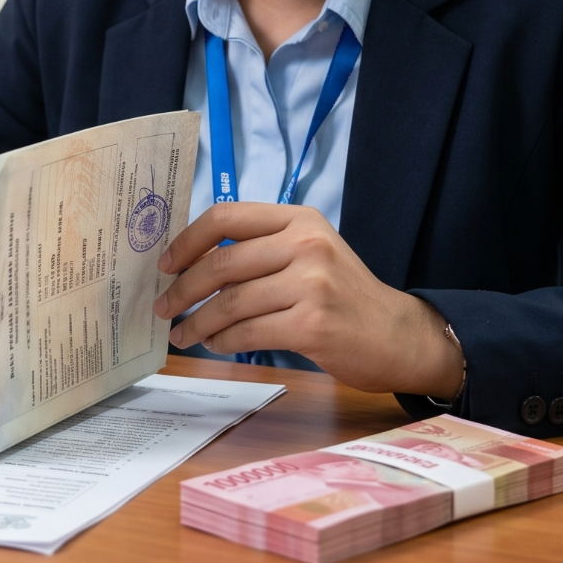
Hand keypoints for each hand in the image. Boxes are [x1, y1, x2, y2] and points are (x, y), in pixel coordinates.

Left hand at [153, 202, 463, 396]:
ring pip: (230, 303)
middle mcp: (305, 245)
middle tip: (163, 308)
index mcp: (299, 219)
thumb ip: (262, 250)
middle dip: (182, 289)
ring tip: (183, 334)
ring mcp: (311, 285)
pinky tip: (216, 345)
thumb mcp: (311, 253)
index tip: (165, 264)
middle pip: (221, 263)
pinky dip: (223, 342)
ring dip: (197, 322)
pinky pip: (248, 333)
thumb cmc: (345, 296)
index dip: (187, 241)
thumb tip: (193, 265)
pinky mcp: (312, 325)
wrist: (399, 335)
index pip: (226, 217)